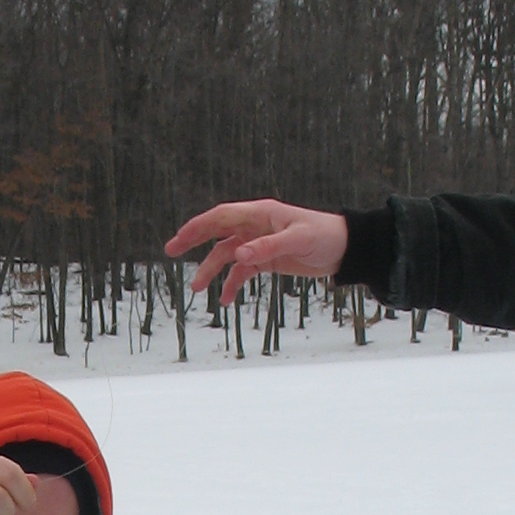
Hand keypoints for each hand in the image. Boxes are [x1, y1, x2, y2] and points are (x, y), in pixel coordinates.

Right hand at [164, 199, 349, 305]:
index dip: (197, 227)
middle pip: (217, 232)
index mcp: (260, 214)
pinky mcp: (266, 259)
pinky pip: (243, 271)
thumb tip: (238, 255)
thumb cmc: (324, 236)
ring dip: (212, 270)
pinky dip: (233, 284)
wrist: (344, 248)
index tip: (178, 240)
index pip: (221, 217)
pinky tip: (227, 300)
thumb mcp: (297, 240)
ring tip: (198, 288)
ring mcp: (259, 243)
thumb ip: (267, 247)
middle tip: (171, 251)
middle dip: (193, 241)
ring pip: (227, 255)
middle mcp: (255, 226)